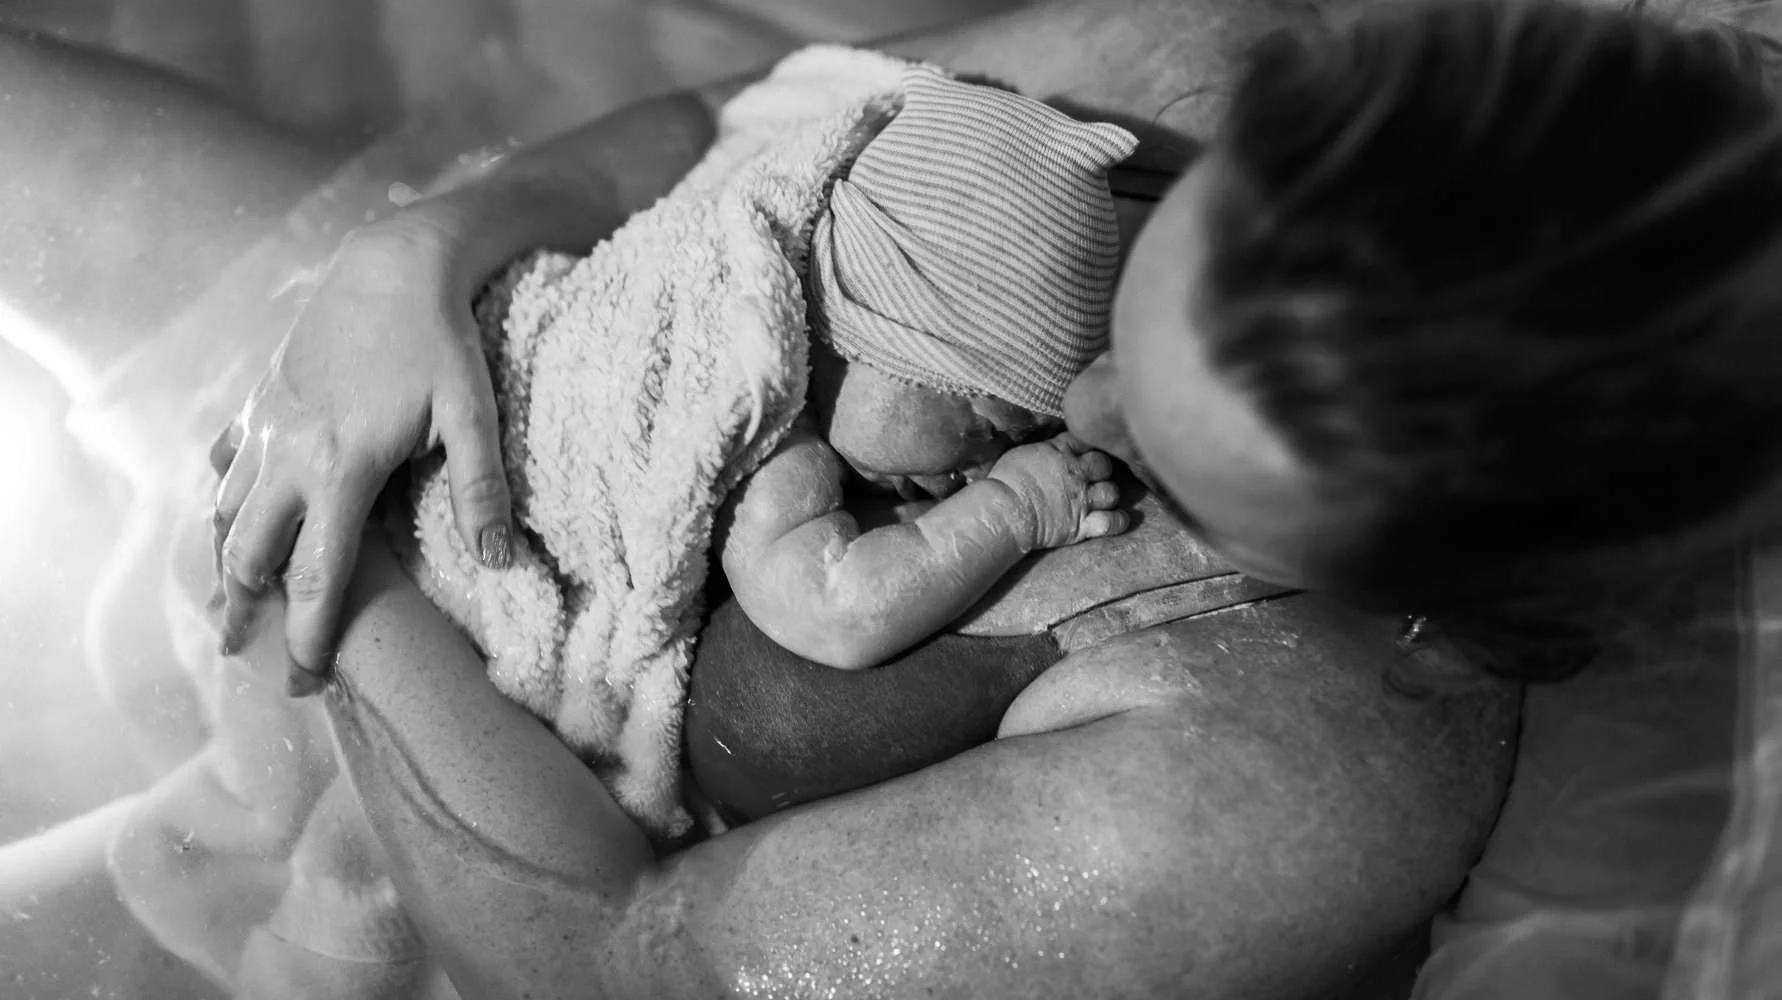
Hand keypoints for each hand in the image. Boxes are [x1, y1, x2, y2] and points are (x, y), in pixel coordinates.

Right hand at [211, 219, 513, 689]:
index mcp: (342, 469)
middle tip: (244, 660)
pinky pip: (223, 463)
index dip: (309, 635)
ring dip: (223, 564)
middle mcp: (287, 454)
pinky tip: (223, 522)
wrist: (391, 263)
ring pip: (223, 512)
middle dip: (245, 614)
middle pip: (250, 555)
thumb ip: (483, 490)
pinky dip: (219, 501)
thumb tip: (503, 563)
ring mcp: (265, 425)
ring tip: (226, 610)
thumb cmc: (441, 341)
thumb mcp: (473, 414)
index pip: (318, 575)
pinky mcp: (259, 400)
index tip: (307, 680)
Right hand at [986, 433, 1128, 549]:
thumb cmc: (1005, 481)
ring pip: (1112, 492)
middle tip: (1092, 478)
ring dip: (1108, 494)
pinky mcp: (1082, 525)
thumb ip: (1045, 449)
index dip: (1087, 445)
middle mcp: (1077, 473)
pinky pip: (1113, 522)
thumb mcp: (1023, 452)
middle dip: (1101, 470)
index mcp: (1061, 451)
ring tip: (1099, 498)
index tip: (1082, 452)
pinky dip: (1118, 520)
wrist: (1003, 511)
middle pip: (1105, 464)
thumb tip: (1051, 449)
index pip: (1086, 439)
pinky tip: (1116, 518)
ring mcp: (1082, 500)